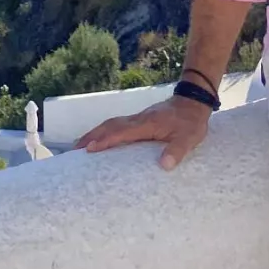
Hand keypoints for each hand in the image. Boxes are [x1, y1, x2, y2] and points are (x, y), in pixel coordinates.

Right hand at [75, 95, 211, 170]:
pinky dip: (104, 131)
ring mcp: (137, 119)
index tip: (89, 149)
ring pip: (111, 124)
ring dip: (95, 133)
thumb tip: (164, 166)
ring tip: (80, 146)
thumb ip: (177, 150)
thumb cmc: (191, 122)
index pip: (122, 132)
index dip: (105, 140)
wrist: (193, 101)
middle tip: (74, 149)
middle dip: (91, 136)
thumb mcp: (188, 138)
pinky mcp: (139, 121)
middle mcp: (138, 120)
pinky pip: (117, 125)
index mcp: (147, 124)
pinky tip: (101, 140)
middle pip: (110, 125)